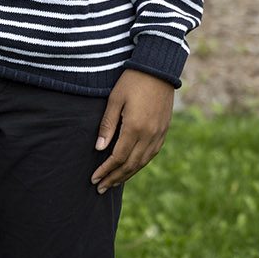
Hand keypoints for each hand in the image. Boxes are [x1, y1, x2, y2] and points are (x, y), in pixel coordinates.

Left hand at [91, 68, 174, 192]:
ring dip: (128, 174)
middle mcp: (149, 134)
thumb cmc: (133, 81)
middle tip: (101, 188)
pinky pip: (152, 153)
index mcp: (135, 127)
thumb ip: (107, 125)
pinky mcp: (164, 130)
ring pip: (143, 162)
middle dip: (115, 178)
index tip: (94, 179)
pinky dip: (140, 164)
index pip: (118, 157)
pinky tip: (132, 167)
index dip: (106, 170)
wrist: (159, 68)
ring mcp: (159, 133)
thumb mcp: (115, 99)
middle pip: (131, 165)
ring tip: (114, 182)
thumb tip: (99, 149)